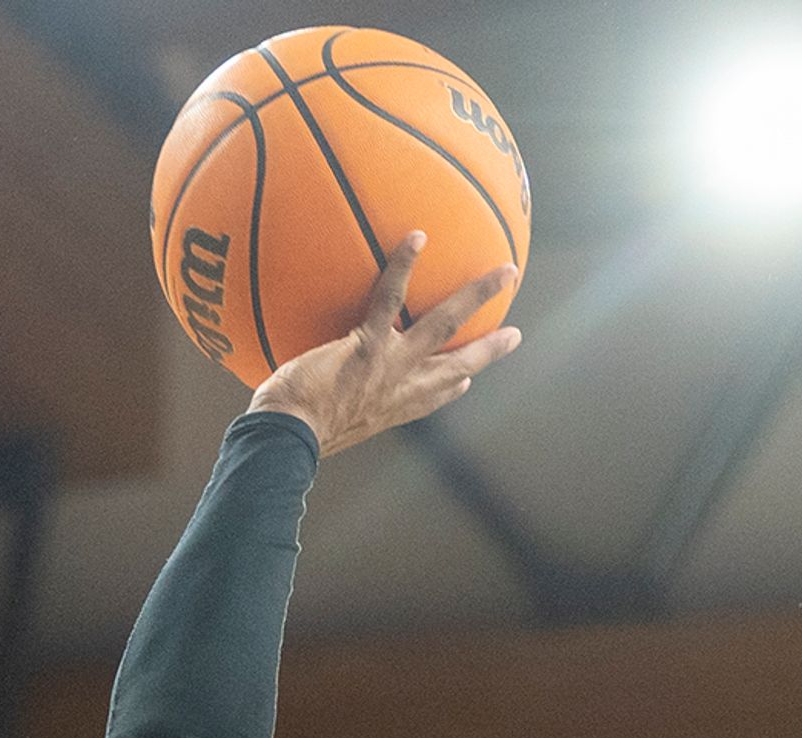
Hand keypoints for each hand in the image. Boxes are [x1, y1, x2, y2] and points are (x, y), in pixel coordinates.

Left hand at [248, 232, 520, 455]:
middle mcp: (401, 388)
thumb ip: (317, 405)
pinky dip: (405, 265)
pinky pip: (392, 297)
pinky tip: (417, 236)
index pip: (431, 398)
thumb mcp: (312, 426)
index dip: (453, 389)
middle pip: (459, 365)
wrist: (286, 438)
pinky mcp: (370, 345)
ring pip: (447, 325)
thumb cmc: (286, 435)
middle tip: (515, 334)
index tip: (468, 381)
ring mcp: (391, 365)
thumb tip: (294, 397)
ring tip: (506, 271)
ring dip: (480, 296)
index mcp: (392, 409)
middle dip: (491, 350)